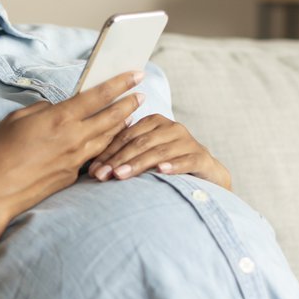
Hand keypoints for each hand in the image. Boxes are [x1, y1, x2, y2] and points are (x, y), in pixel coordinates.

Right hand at [0, 72, 145, 221]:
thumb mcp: (17, 118)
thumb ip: (42, 110)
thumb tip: (56, 109)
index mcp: (60, 118)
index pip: (98, 96)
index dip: (120, 83)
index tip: (136, 75)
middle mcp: (74, 138)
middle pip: (112, 118)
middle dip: (129, 104)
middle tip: (141, 95)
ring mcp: (76, 159)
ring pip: (107, 138)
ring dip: (121, 125)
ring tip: (129, 117)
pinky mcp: (72, 175)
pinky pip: (94, 155)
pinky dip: (104, 145)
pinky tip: (106, 141)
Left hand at [86, 114, 231, 189]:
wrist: (206, 176)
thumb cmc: (168, 165)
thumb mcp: (145, 157)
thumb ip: (125, 156)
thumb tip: (92, 169)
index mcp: (154, 123)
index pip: (126, 136)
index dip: (108, 152)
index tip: (92, 170)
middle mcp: (171, 128)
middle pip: (139, 143)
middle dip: (118, 160)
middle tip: (101, 176)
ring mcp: (187, 141)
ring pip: (158, 152)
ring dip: (138, 164)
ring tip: (121, 175)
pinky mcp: (201, 156)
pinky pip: (185, 160)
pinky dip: (173, 166)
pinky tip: (161, 172)